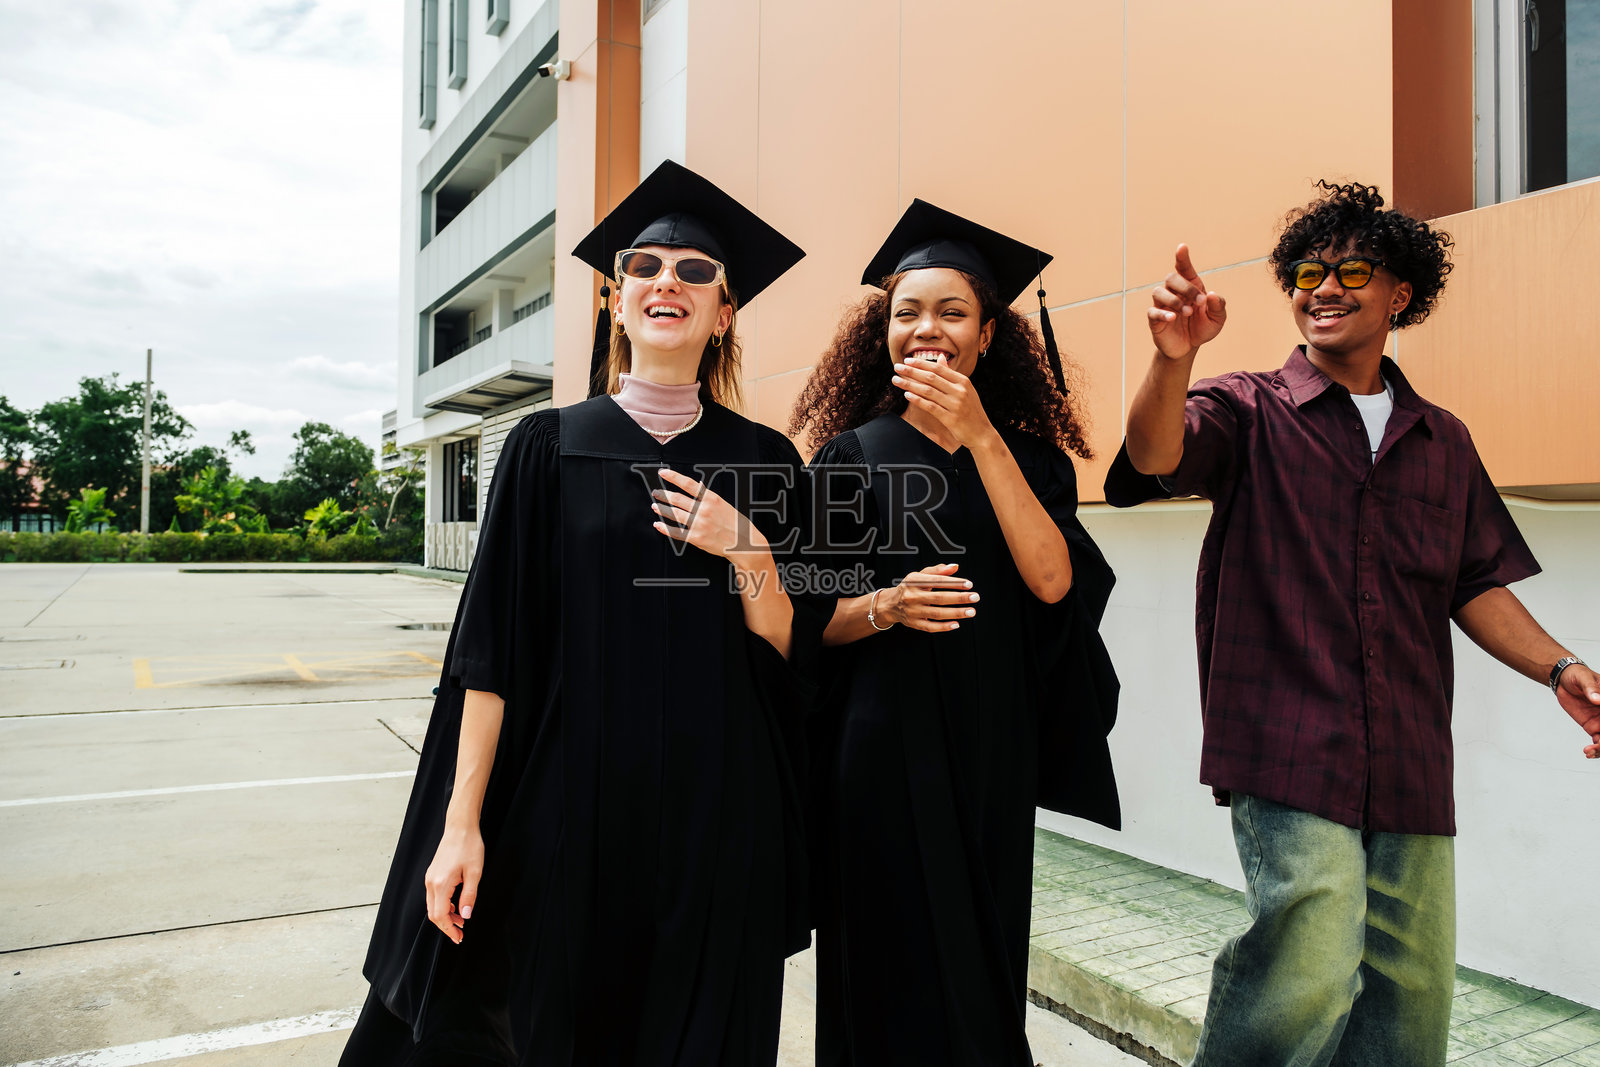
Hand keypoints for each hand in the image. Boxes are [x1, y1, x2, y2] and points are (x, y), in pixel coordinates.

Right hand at [425, 821, 483, 943]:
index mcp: (441, 884)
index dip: (449, 929)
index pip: (440, 915)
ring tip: (461, 921)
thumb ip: (469, 896)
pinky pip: (434, 896)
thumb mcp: (475, 873)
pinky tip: (455, 907)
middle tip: (460, 935)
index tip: (459, 937)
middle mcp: (431, 882)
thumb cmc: (469, 847)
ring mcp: (430, 878)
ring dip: (445, 916)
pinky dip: (443, 906)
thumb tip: (465, 916)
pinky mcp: (432, 874)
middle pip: (433, 914)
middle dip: (446, 926)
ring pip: (432, 906)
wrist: (460, 827)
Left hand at [652, 467, 765, 559]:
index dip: (673, 477)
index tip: (663, 472)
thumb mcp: (724, 504)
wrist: (744, 543)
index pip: (688, 484)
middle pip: (677, 499)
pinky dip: (665, 528)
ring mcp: (699, 524)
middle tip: (656, 492)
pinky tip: (658, 525)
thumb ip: (708, 496)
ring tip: (655, 506)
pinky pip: (676, 532)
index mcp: (711, 499)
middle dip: (663, 494)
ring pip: (674, 514)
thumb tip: (697, 484)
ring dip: (662, 509)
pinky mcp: (696, 538)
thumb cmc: (736, 523)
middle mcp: (704, 510)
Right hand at [884, 563, 979, 632]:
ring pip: (936, 613)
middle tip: (975, 597)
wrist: (890, 605)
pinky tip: (957, 624)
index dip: (953, 582)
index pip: (936, 581)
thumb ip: (937, 571)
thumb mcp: (918, 576)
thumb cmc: (909, 588)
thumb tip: (955, 567)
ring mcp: (913, 612)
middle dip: (958, 598)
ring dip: (955, 613)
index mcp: (914, 582)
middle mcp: (912, 597)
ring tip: (971, 611)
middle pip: (938, 598)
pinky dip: (944, 627)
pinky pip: (930, 627)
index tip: (969, 584)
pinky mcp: (914, 624)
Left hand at [892, 359, 996, 448]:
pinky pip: (930, 406)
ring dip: (910, 384)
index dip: (921, 363)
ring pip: (928, 391)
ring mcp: (955, 404)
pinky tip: (907, 395)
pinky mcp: (951, 418)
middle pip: (931, 377)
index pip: (938, 368)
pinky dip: (917, 400)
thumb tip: (940, 358)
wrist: (982, 433)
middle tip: (897, 367)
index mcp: (963, 381)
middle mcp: (960, 391)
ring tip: (896, 380)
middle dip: (912, 371)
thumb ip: (950, 375)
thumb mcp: (965, 390)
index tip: (907, 360)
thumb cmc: (971, 411)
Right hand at [1148, 244, 1226, 359]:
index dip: (1182, 257)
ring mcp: (1162, 304)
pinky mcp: (1155, 319)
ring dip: (1174, 300)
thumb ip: (1219, 306)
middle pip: (1171, 278)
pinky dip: (1163, 313)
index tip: (1182, 247)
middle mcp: (1174, 292)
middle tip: (1199, 302)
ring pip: (1159, 291)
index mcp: (1190, 287)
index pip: (1184, 268)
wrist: (1188, 348)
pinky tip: (1173, 318)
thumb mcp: (1217, 319)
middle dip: (1186, 288)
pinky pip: (1153, 311)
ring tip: (1187, 313)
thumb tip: (1211, 295)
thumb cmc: (1202, 328)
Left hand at [1555, 663, 1599, 758]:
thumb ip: (1591, 689)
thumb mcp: (1584, 679)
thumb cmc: (1577, 675)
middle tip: (1598, 745)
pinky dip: (1596, 749)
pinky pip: (1598, 742)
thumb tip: (1597, 699)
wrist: (1564, 680)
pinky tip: (1588, 751)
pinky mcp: (1593, 727)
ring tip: (1589, 751)